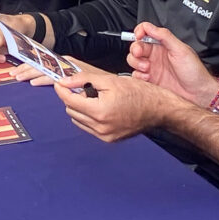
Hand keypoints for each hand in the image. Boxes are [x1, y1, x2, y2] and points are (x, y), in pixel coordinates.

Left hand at [55, 69, 175, 142]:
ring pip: (78, 120)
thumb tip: (65, 81)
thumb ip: (84, 80)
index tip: (60, 82)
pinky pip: (89, 127)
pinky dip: (89, 117)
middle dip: (73, 97)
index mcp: (100, 111)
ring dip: (80, 108)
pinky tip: (100, 107)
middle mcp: (100, 127)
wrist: (157, 109)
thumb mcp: (109, 80)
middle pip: (71, 110)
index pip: (69, 100)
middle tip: (82, 87)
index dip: (62, 89)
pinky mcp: (109, 139)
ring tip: (94, 97)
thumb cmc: (138, 93)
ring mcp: (104, 135)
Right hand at [127, 22, 218, 107]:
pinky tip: (147, 77)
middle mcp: (156, 54)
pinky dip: (138, 75)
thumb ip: (164, 36)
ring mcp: (152, 67)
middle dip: (136, 49)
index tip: (139, 36)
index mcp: (163, 44)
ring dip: (136, 63)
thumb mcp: (181, 50)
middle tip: (140, 54)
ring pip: (133, 60)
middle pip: (136, 46)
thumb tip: (149, 27)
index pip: (146, 32)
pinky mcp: (150, 80)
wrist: (198, 93)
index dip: (139, 32)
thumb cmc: (194, 72)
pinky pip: (136, 75)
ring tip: (147, 68)